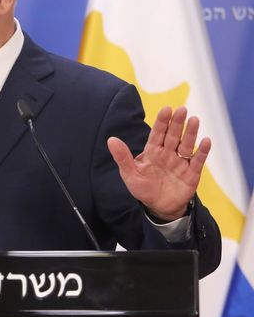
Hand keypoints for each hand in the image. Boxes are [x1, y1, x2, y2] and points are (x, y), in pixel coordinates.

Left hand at [107, 106, 210, 221]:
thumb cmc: (143, 188)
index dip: (162, 122)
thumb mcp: (130, 174)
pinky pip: (198, 160)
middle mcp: (168, 154)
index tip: (166, 109)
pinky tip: (206, 141)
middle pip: (173, 136)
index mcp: (153, 152)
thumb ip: (122, 157)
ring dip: (191, 133)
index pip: (157, 134)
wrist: (159, 207)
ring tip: (194, 120)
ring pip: (186, 145)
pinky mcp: (192, 173)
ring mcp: (180, 162)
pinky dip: (202, 151)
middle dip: (177, 123)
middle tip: (181, 109)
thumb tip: (111, 140)